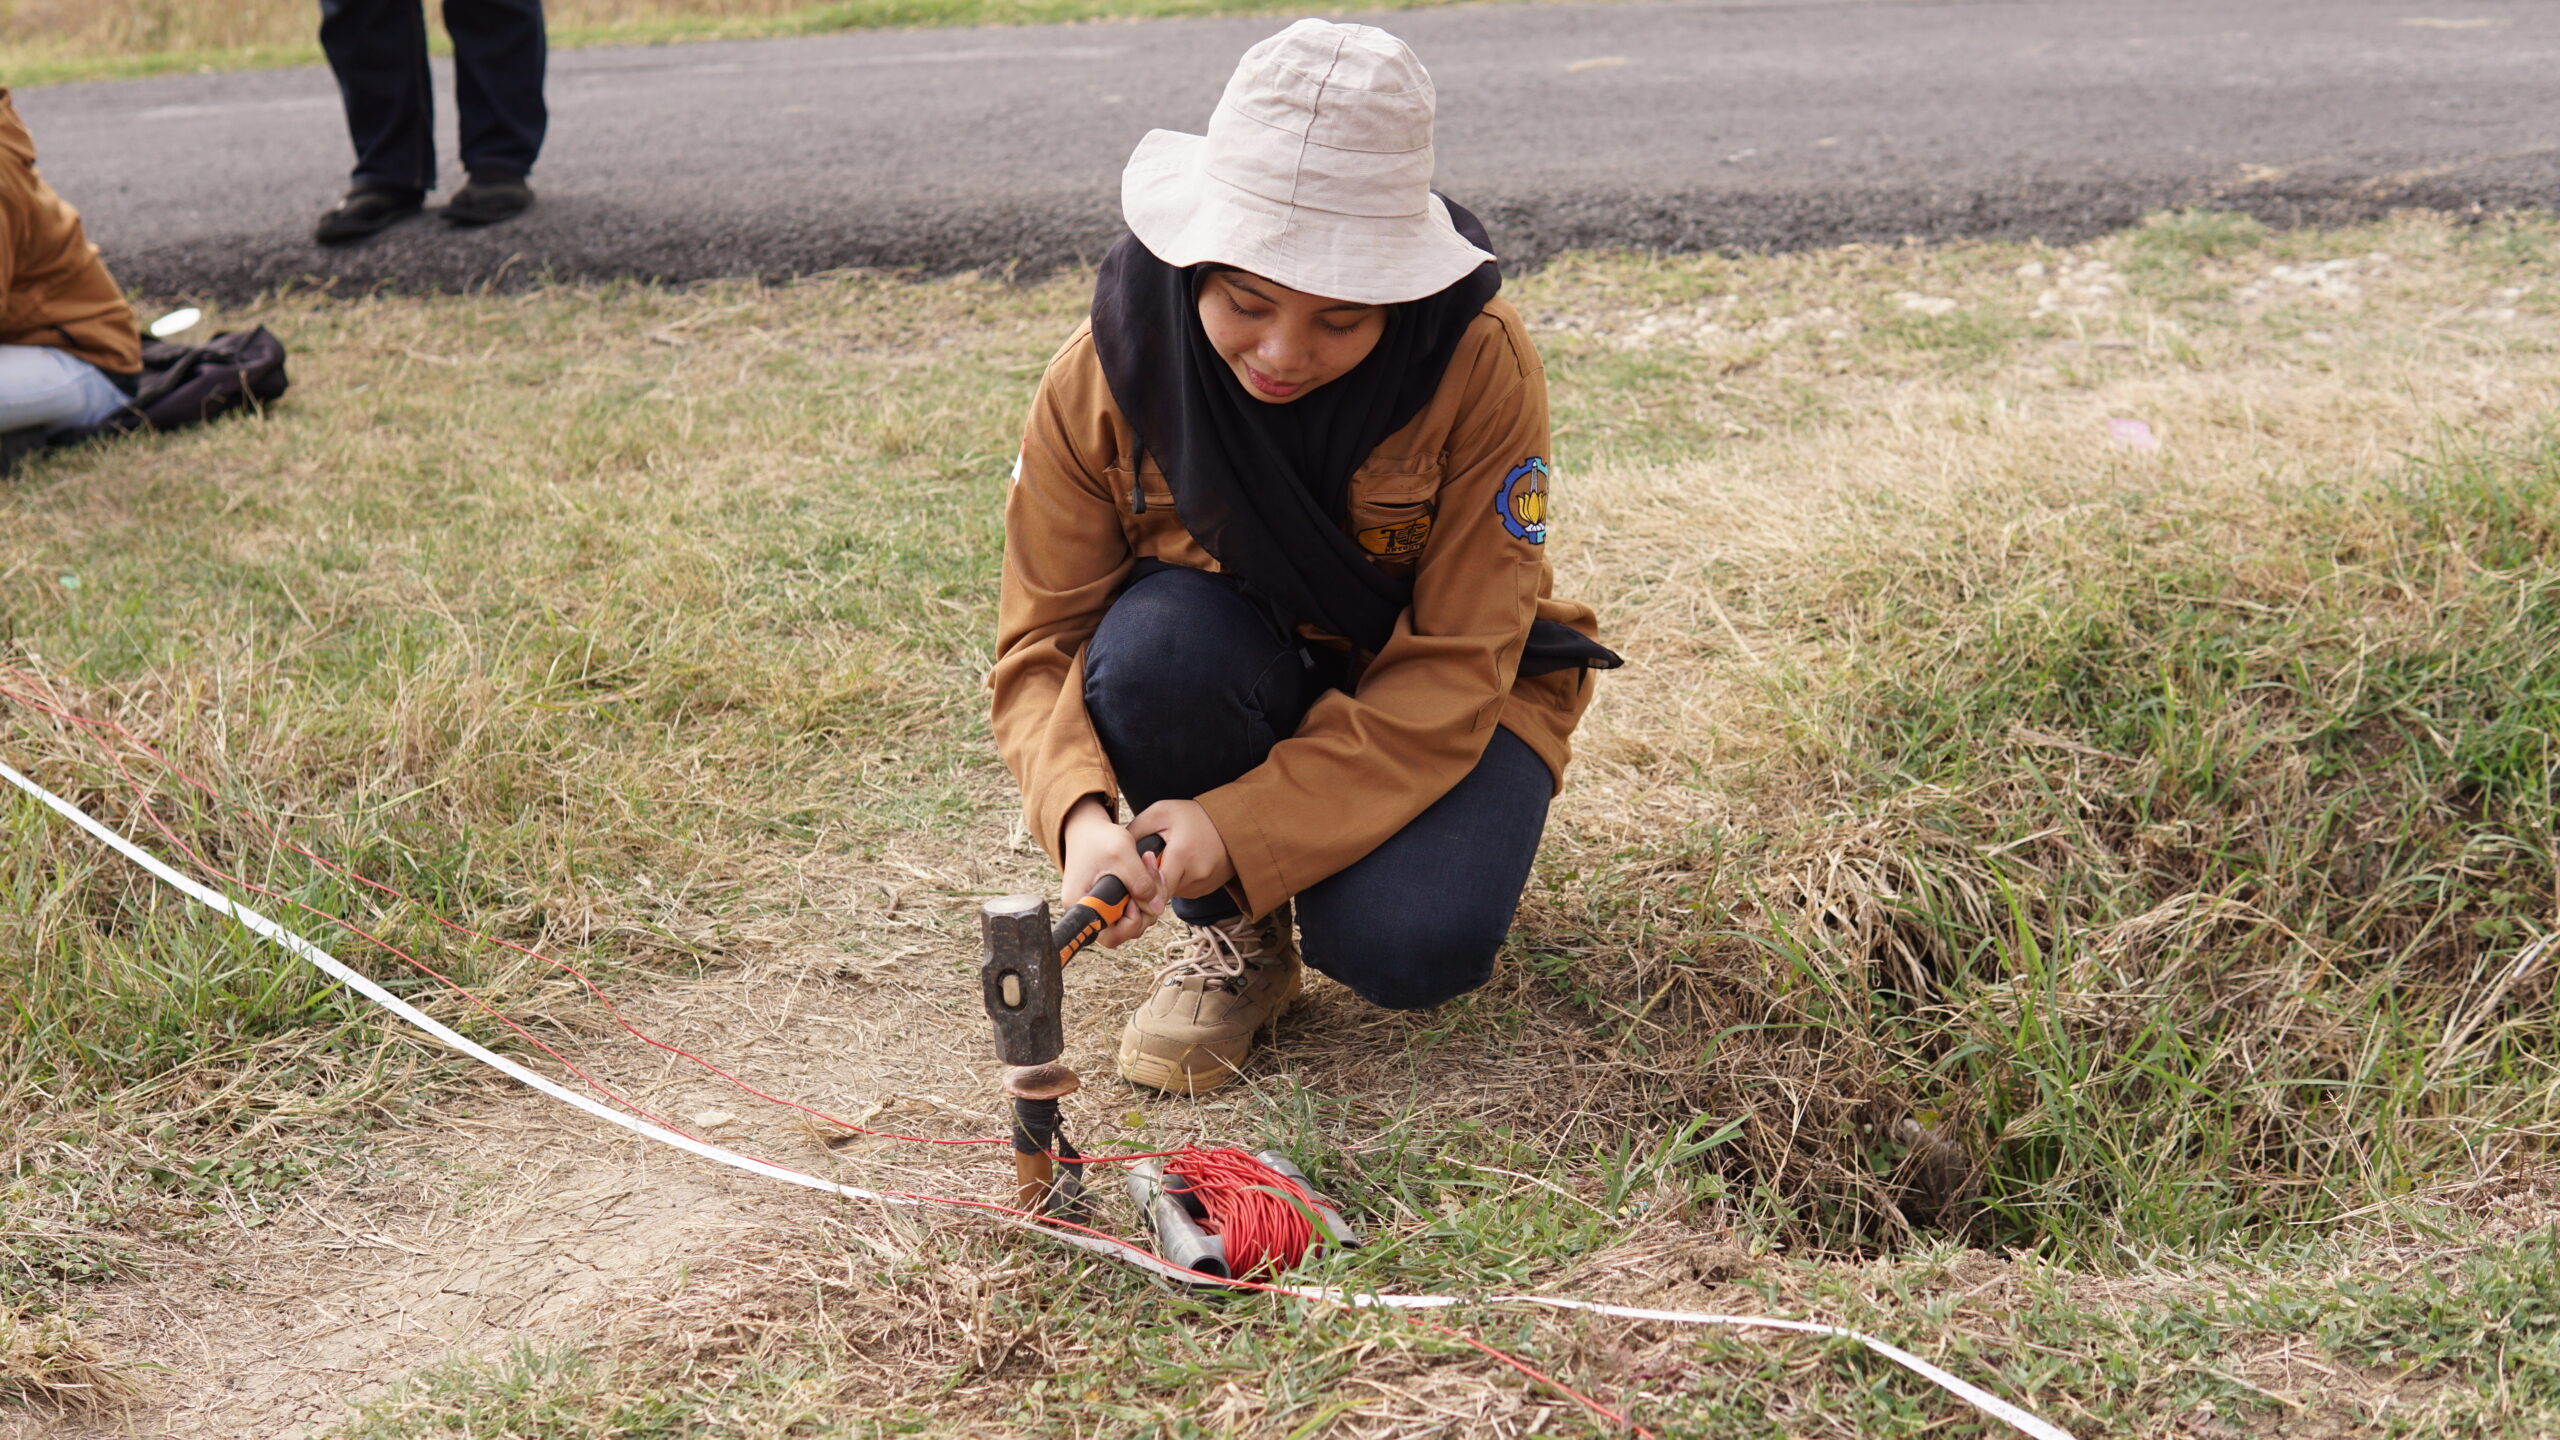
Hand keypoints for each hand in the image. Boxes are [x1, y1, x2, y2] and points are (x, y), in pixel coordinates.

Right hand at [1060, 795, 1164, 948]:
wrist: (1088, 830)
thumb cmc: (1100, 839)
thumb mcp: (1122, 853)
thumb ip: (1141, 881)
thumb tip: (1156, 908)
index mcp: (1081, 905)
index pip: (1111, 935)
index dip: (1131, 921)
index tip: (1135, 898)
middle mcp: (1088, 913)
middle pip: (1124, 932)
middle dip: (1145, 912)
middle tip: (1151, 883)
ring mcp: (1099, 910)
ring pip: (1131, 923)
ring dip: (1148, 903)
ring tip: (1149, 873)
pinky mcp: (1108, 904)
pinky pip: (1130, 912)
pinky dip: (1144, 898)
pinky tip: (1147, 877)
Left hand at [1129, 799, 1235, 902]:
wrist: (1233, 824)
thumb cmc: (1194, 816)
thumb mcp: (1161, 813)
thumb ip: (1136, 831)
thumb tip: (1116, 852)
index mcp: (1182, 855)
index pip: (1154, 888)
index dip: (1139, 885)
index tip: (1134, 875)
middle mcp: (1195, 875)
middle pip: (1159, 892)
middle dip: (1148, 882)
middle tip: (1145, 864)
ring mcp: (1203, 885)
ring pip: (1169, 893)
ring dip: (1162, 882)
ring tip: (1166, 859)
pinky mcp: (1206, 890)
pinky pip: (1181, 891)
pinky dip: (1175, 882)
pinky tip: (1179, 865)